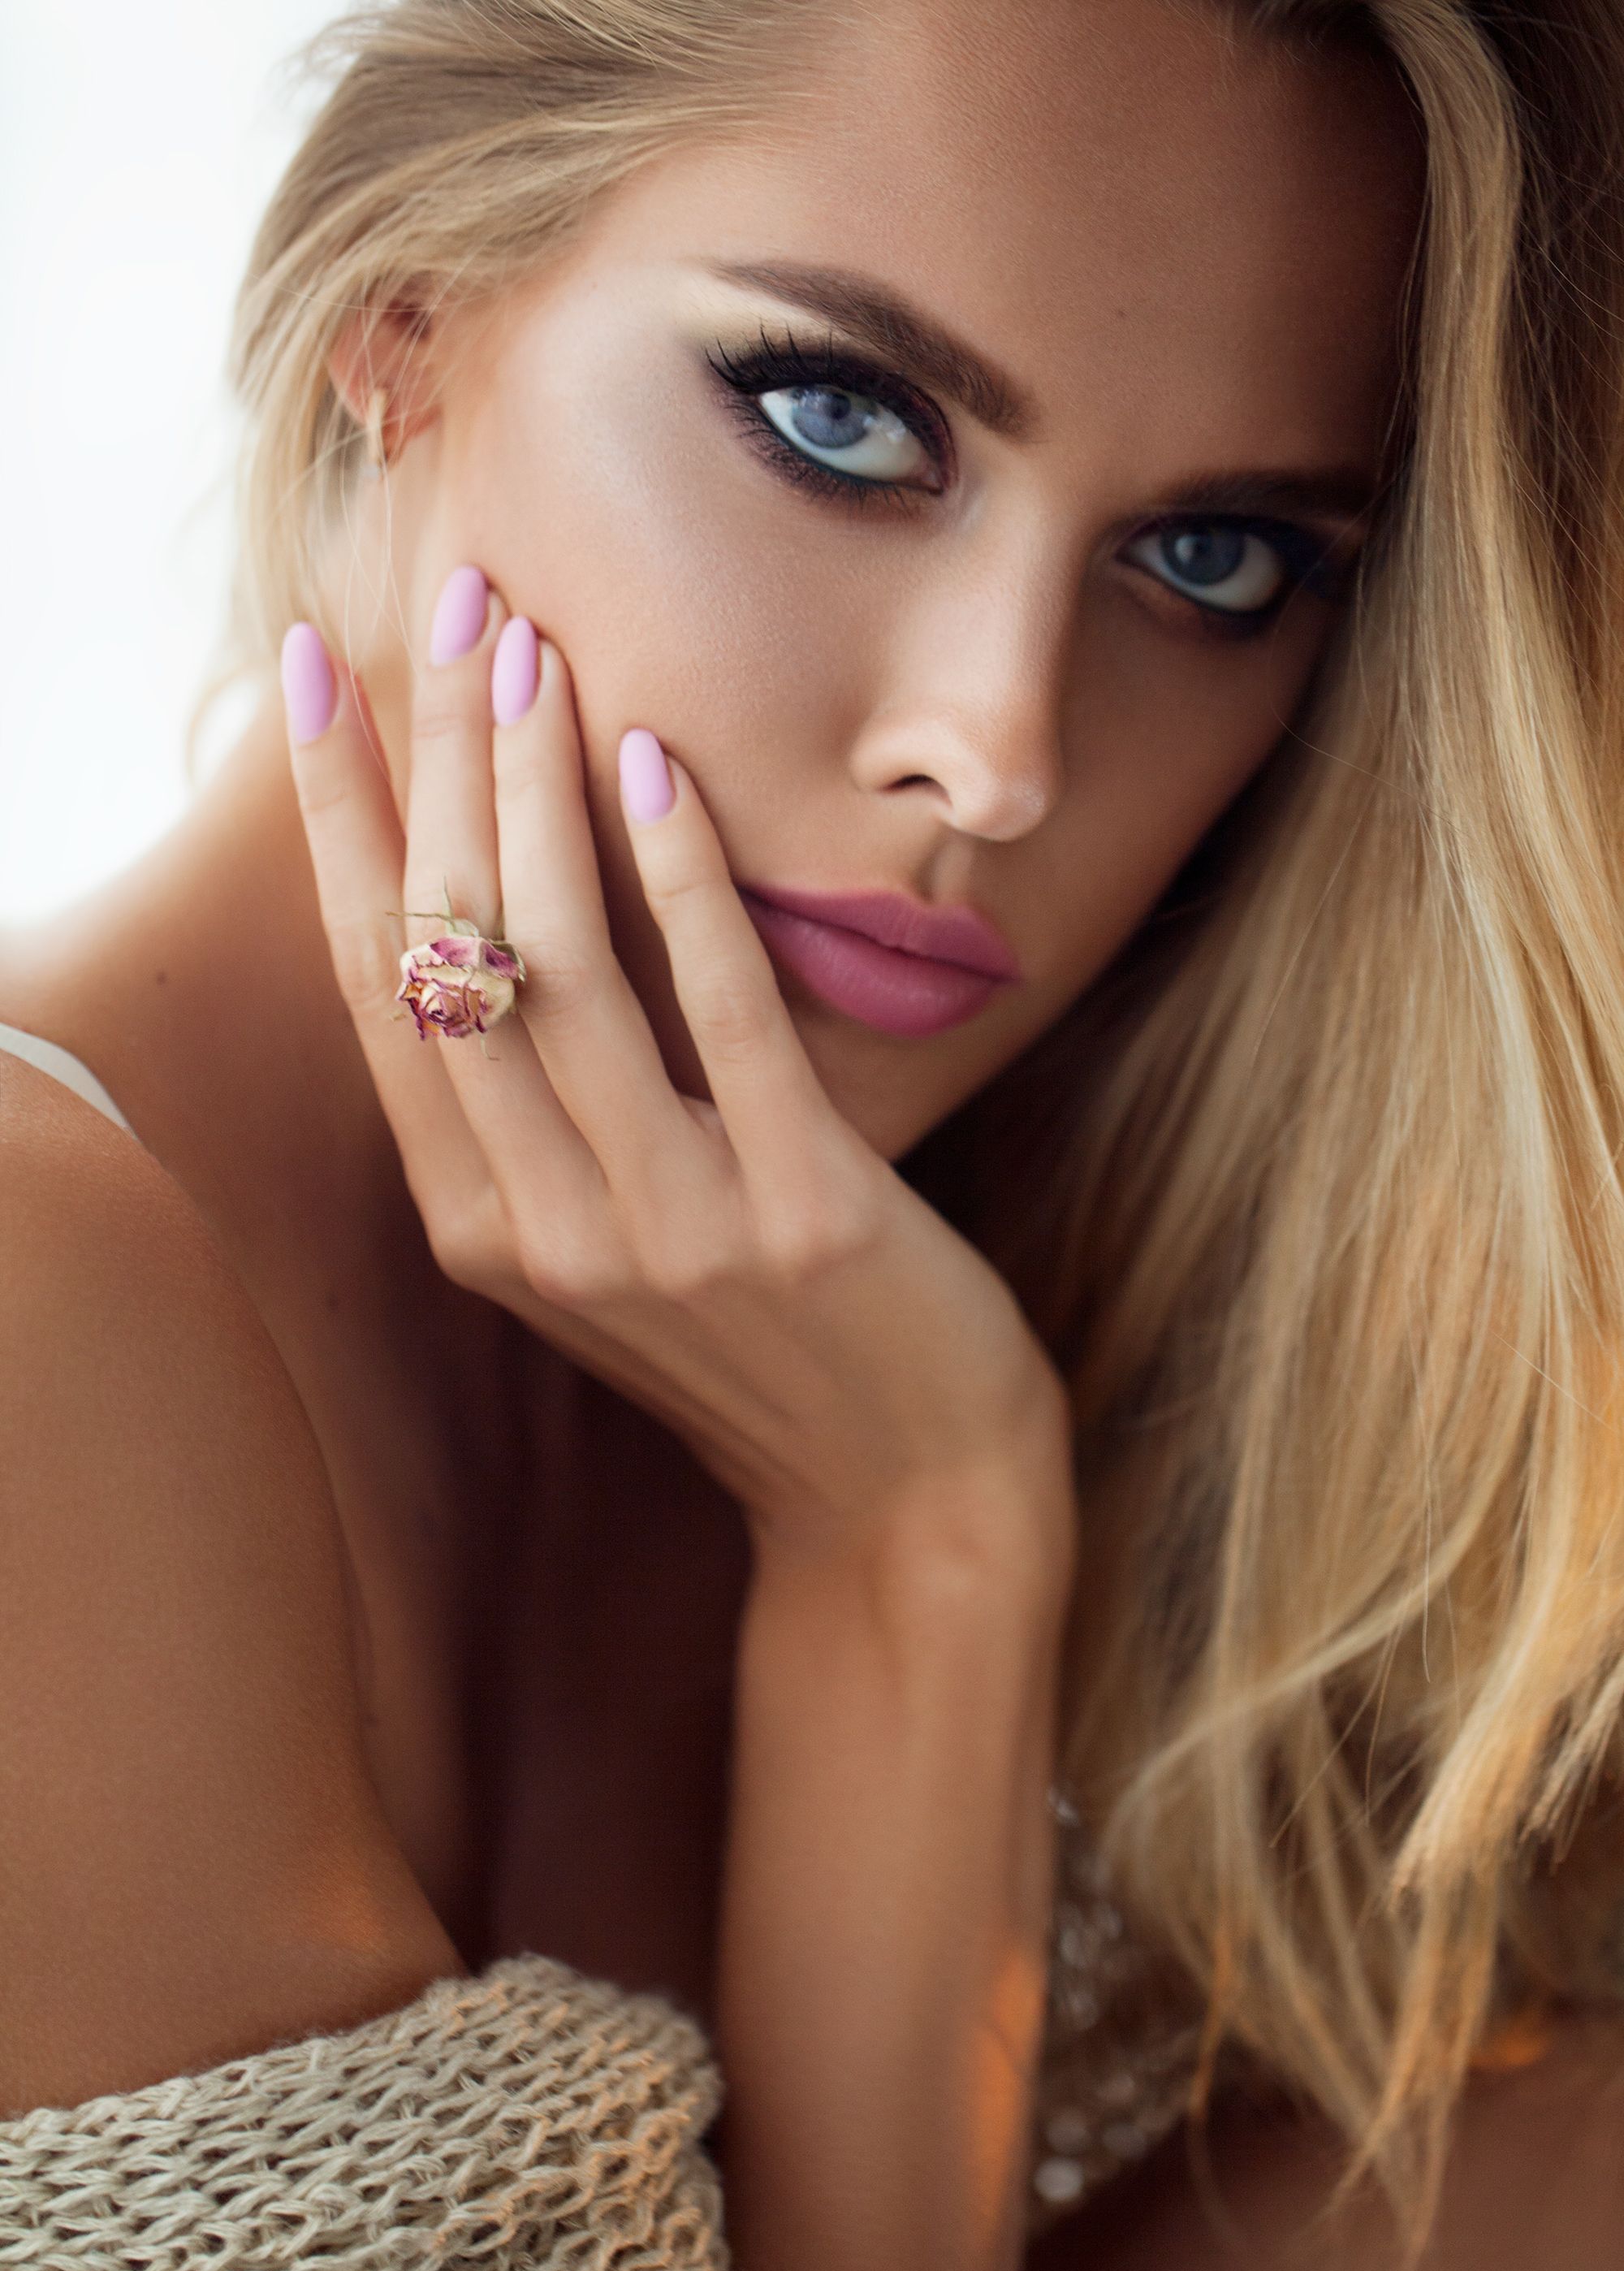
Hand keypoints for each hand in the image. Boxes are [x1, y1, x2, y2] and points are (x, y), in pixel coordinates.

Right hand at [281, 573, 1072, 1572]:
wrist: (906, 1495)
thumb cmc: (762, 1347)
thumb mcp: (608, 1241)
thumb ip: (533, 1116)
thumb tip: (482, 915)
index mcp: (480, 1226)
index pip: (380, 986)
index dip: (343, 819)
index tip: (321, 677)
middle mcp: (545, 1232)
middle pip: (455, 950)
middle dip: (443, 759)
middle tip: (457, 605)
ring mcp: (666, 1231)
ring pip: (562, 969)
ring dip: (541, 787)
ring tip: (540, 649)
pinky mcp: (799, 1216)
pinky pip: (721, 1015)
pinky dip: (678, 879)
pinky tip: (656, 765)